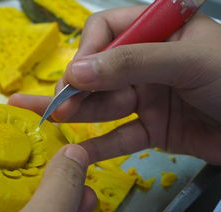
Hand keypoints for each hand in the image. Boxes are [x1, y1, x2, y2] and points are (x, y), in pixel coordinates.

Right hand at [9, 7, 220, 164]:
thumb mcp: (186, 61)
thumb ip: (131, 62)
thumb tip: (77, 71)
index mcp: (157, 34)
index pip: (107, 31)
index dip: (87, 52)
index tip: (75, 76)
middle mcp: (147, 64)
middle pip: (99, 72)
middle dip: (77, 88)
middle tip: (57, 106)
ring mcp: (148, 98)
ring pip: (105, 105)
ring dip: (81, 114)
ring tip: (54, 119)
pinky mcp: (152, 129)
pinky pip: (121, 136)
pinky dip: (100, 145)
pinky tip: (77, 152)